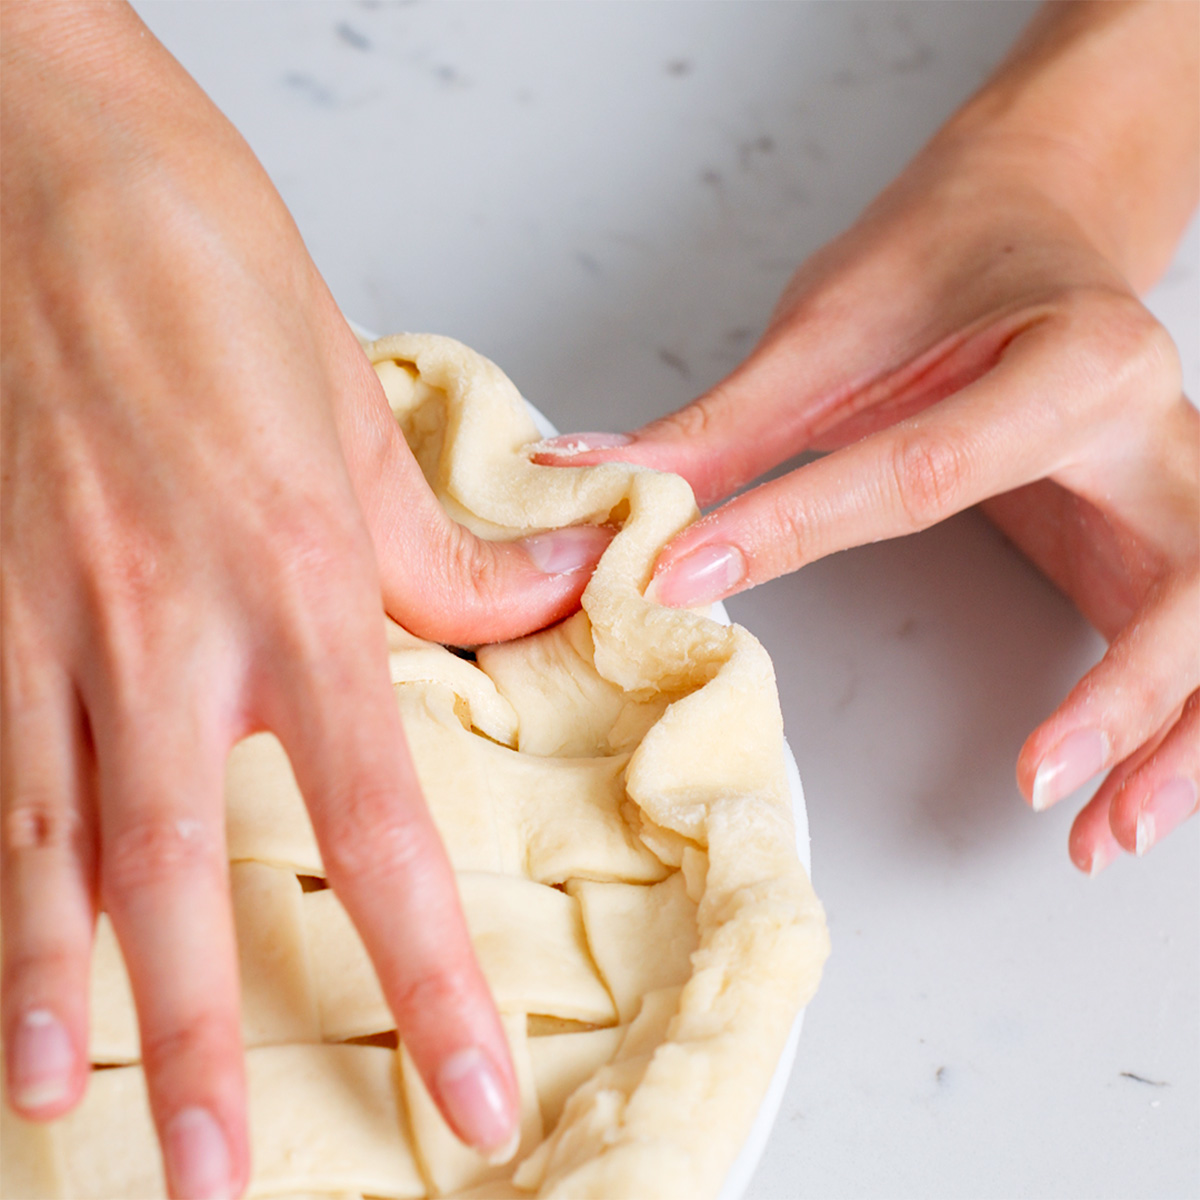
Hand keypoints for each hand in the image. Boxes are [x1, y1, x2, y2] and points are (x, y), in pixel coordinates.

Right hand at [1, 6, 604, 1195]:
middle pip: (188, 871)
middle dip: (206, 1038)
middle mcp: (166, 625)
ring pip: (47, 846)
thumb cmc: (203, 269)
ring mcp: (44, 618)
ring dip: (54, 994)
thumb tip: (554, 593)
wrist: (33, 160)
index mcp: (299, 579)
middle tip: (219, 1184)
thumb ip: (448, 543)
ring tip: (66, 1118)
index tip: (464, 1088)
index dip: (428, 972)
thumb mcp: (353, 407)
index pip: (381, 823)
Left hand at [535, 4, 1198, 872]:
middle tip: (1030, 776)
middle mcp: (1151, 422)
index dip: (794, 532)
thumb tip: (597, 480)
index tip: (685, 575)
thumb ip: (722, 426)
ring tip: (1100, 835)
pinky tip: (1120, 807)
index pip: (923, 470)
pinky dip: (1179, 729)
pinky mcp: (1161, 531)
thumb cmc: (944, 256)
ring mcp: (1175, 483)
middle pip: (1174, 572)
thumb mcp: (827, 332)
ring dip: (1179, 740)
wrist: (1037, 208)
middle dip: (1117, 689)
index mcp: (1068, 355)